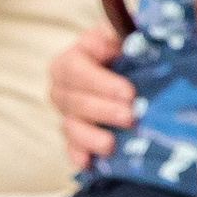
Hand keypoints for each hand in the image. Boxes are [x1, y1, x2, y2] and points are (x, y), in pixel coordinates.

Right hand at [49, 21, 138, 168]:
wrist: (132, 69)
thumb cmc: (131, 50)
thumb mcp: (128, 35)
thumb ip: (124, 34)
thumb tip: (123, 40)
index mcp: (74, 57)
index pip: (76, 68)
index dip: (100, 81)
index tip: (128, 91)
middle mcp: (63, 85)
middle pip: (74, 100)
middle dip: (102, 110)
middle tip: (131, 116)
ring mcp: (67, 111)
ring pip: (70, 125)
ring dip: (90, 135)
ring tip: (112, 143)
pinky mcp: (75, 134)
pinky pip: (71, 147)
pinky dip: (78, 155)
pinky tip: (88, 162)